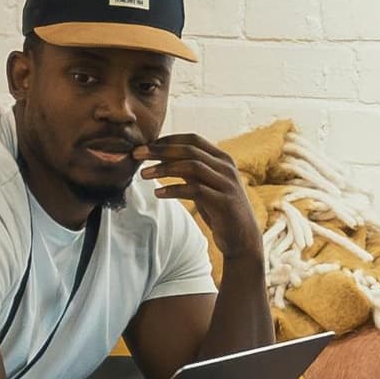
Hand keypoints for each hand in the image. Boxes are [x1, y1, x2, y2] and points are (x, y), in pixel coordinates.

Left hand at [142, 133, 263, 259]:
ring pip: (192, 166)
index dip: (168, 140)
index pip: (192, 140)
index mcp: (222, 159)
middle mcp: (226, 167)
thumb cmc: (220, 210)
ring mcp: (226, 184)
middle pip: (189, 150)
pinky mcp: (224, 202)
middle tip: (137, 154)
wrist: (243, 239)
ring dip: (164, 168)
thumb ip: (190, 170)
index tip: (146, 145)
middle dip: (160, 150)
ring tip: (143, 174)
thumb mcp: (205, 185)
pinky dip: (174, 189)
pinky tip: (158, 193)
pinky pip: (196, 190)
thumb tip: (163, 157)